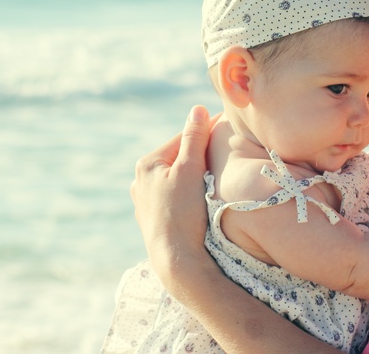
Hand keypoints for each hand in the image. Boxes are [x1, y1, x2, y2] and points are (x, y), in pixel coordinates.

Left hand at [131, 105, 218, 289]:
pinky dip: (187, 194)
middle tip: (225, 154)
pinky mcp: (153, 220)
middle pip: (178, 159)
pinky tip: (200, 200)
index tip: (228, 126)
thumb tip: (198, 109)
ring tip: (215, 178)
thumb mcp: (191, 171)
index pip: (183, 139)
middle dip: (200, 155)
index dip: (206, 132)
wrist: (176, 261)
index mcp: (148, 164)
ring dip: (193, 175)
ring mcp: (145, 202)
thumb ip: (194, 138)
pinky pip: (174, 197)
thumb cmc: (182, 213)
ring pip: (176, 179)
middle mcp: (140, 181)